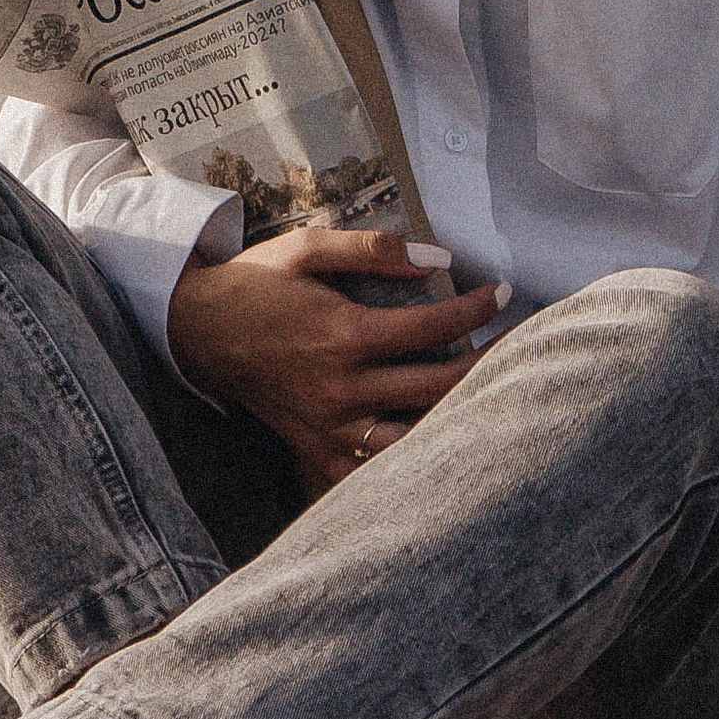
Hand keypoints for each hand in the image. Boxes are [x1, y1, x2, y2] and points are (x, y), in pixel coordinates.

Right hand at [167, 225, 508, 492]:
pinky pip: (373, 470)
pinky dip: (409, 460)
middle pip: (437, 385)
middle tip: (521, 340)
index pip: (431, 327)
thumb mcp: (307, 248)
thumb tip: (438, 258)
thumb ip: (373, 251)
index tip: (503, 291)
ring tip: (492, 392)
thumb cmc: (257, 283)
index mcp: (343, 336)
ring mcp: (329, 427)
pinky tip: (439, 441)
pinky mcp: (316, 449)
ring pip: (415, 438)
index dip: (476, 309)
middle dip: (487, 360)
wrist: (197, 330)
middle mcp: (341, 389)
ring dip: (458, 416)